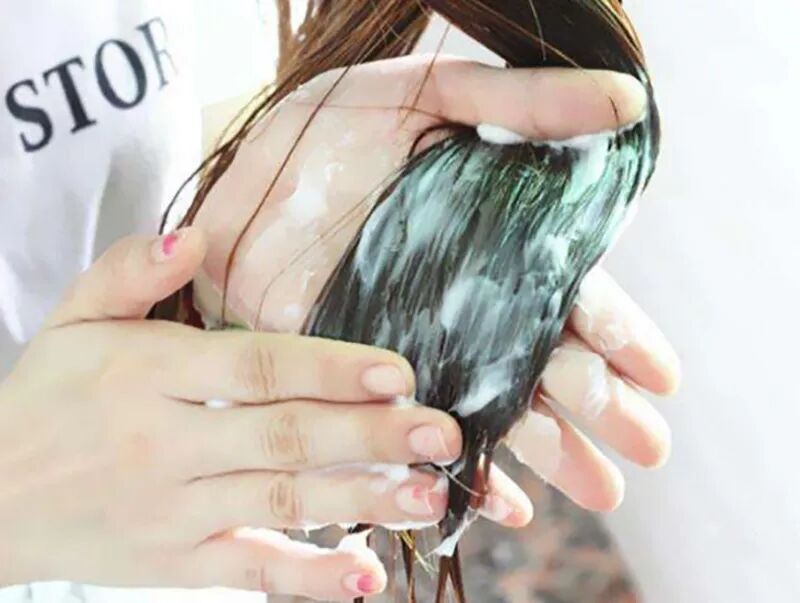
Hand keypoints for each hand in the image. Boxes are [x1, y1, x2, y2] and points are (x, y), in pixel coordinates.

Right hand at [0, 228, 530, 600]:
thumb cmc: (41, 399)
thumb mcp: (71, 319)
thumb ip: (132, 270)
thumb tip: (198, 234)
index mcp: (147, 373)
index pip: (255, 367)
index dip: (330, 369)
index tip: (400, 372)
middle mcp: (165, 443)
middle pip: (283, 437)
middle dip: (369, 436)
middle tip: (443, 433)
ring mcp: (171, 510)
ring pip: (279, 504)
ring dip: (360, 502)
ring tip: (428, 496)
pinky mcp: (172, 563)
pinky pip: (248, 573)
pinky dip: (307, 578)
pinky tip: (366, 576)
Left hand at [190, 55, 677, 512]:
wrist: (246, 159)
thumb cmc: (342, 120)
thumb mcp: (441, 92)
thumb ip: (528, 103)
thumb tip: (629, 103)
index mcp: (494, 242)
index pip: (572, 297)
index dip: (621, 337)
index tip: (662, 381)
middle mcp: (461, 302)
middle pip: (542, 363)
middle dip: (599, 410)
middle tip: (647, 452)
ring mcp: (412, 343)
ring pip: (490, 407)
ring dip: (545, 453)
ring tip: (600, 494)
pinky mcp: (355, 376)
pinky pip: (412, 433)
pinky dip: (455, 468)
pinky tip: (497, 504)